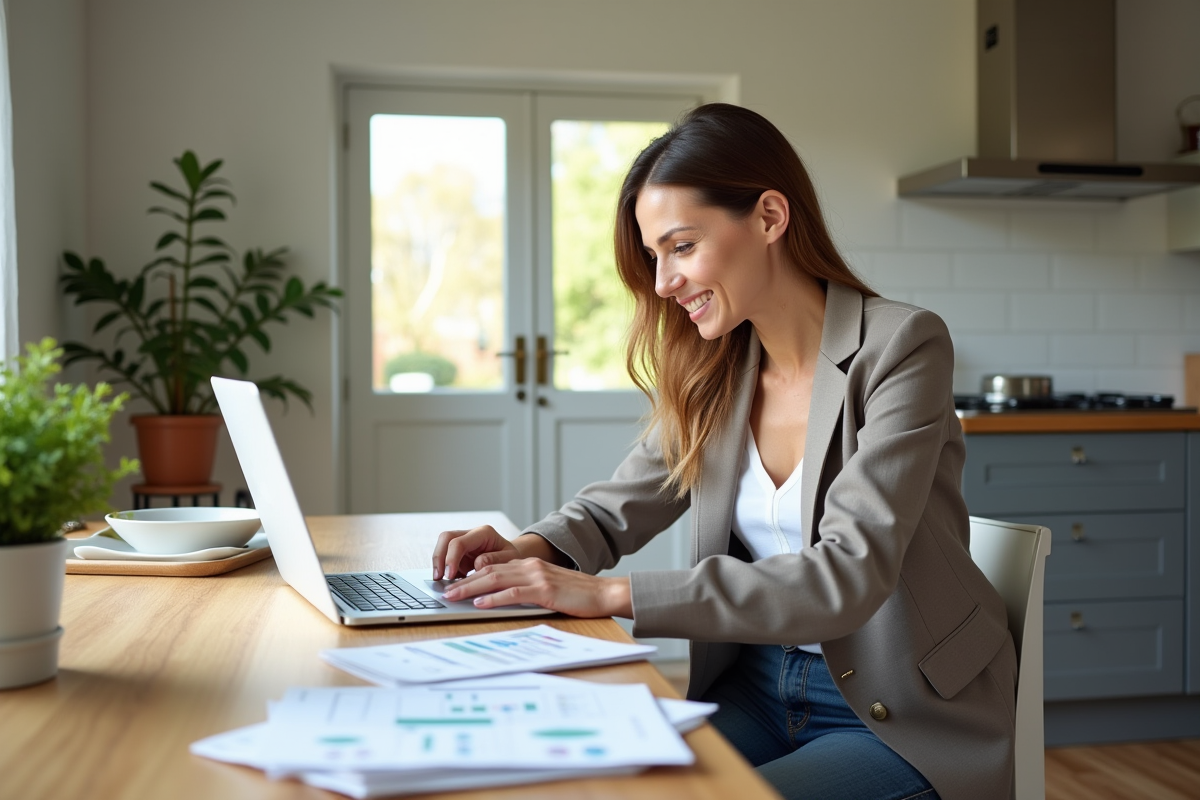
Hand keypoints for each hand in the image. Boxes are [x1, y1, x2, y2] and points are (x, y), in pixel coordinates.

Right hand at [432, 525, 521, 580]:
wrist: (512, 557)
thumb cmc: (512, 558)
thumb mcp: (510, 559)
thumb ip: (494, 560)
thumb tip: (477, 564)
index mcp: (484, 533)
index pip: (460, 542)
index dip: (451, 558)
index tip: (449, 575)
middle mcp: (471, 534)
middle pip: (446, 538)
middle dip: (439, 558)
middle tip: (438, 577)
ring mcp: (464, 541)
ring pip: (443, 545)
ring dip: (439, 563)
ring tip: (440, 581)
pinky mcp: (459, 552)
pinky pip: (446, 557)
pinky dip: (444, 569)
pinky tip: (449, 582)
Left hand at [441, 559, 632, 618]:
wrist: (604, 593)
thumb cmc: (578, 595)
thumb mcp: (548, 588)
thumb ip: (527, 589)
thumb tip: (501, 600)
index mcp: (530, 565)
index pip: (494, 568)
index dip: (472, 577)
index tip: (455, 585)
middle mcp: (530, 567)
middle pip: (489, 572)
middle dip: (464, 582)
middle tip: (446, 592)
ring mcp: (537, 577)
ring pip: (496, 580)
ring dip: (471, 588)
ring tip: (454, 597)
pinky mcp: (544, 590)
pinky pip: (513, 593)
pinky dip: (494, 597)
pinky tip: (480, 603)